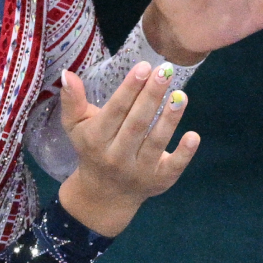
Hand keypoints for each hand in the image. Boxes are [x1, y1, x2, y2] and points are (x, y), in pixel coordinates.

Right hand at [54, 60, 196, 236]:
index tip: (144, 66)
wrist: (104, 195)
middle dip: (151, 96)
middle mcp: (116, 156)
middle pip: (137, 123)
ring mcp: (139, 171)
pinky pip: (173, 167)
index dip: (130, 89)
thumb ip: (73, 100)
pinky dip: (184, 153)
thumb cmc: (92, 149)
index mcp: (96, 139)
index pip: (115, 111)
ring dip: (170, 119)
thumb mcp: (76, 126)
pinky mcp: (160, 181)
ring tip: (181, 95)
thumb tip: (68, 73)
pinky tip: (193, 135)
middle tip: (166, 71)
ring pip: (156, 142)